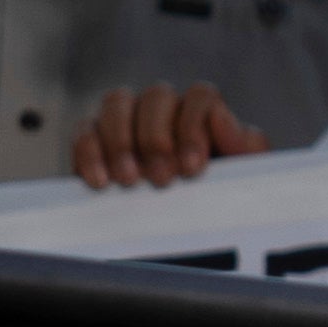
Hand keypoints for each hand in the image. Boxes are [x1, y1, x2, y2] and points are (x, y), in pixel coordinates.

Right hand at [71, 86, 267, 189]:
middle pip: (157, 96)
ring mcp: (126, 119)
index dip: (194, 127)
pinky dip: (89, 152)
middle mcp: (163, 108)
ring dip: (122, 141)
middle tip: (161, 179)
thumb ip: (244, 144)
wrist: (183, 230)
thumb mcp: (242, 175)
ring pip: (117, 102)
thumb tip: (219, 117)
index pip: (200, 96)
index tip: (192, 168)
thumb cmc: (217, 197)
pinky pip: (84, 130)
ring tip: (130, 181)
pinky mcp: (92, 141)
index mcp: (203, 111)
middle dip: (158, 139)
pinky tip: (100, 182)